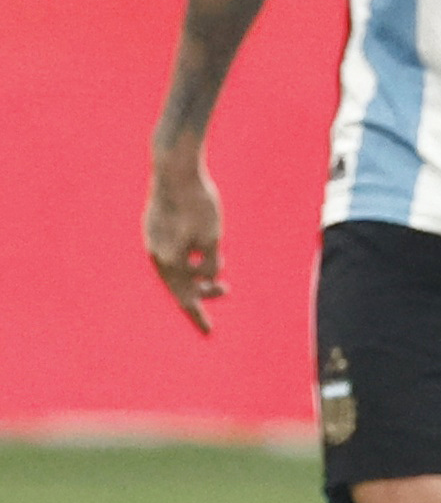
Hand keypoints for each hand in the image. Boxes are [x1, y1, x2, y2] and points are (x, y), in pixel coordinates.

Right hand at [145, 150, 226, 332]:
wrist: (174, 169)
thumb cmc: (198, 203)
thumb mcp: (213, 237)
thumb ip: (210, 263)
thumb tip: (207, 279)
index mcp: (171, 261)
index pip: (187, 298)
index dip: (199, 316)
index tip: (209, 332)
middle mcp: (156, 254)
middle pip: (179, 284)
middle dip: (202, 292)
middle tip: (225, 291)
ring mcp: (151, 239)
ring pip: (175, 267)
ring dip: (196, 272)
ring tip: (218, 267)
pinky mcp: (153, 226)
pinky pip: (170, 252)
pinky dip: (186, 258)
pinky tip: (197, 251)